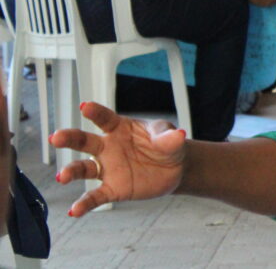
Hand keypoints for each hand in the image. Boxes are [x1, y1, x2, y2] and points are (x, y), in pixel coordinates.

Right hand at [53, 102, 186, 216]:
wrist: (175, 169)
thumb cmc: (166, 145)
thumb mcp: (170, 138)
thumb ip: (169, 137)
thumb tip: (178, 135)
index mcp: (120, 128)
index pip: (105, 118)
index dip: (95, 112)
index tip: (84, 107)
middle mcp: (108, 147)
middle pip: (84, 141)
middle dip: (69, 138)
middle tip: (56, 137)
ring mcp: (108, 169)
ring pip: (83, 169)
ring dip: (71, 171)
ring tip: (62, 176)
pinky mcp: (113, 189)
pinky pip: (95, 197)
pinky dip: (84, 204)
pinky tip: (73, 211)